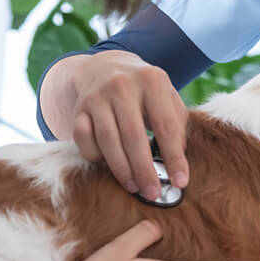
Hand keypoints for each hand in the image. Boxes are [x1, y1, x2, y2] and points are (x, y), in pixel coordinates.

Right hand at [42, 49, 189, 201]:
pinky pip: (83, 140)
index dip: (174, 157)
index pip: (166, 125)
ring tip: (134, 186)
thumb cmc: (144, 90)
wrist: (105, 67)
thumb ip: (176, 124)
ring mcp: (97, 96)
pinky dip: (95, 157)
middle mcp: (123, 85)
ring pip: (107, 140)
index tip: (180, 181)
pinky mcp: (78, 108)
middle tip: (153, 193)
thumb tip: (176, 162)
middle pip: (134, 136)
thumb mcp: (166, 96)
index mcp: (152, 79)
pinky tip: (108, 167)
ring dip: (122, 169)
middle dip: (145, 170)